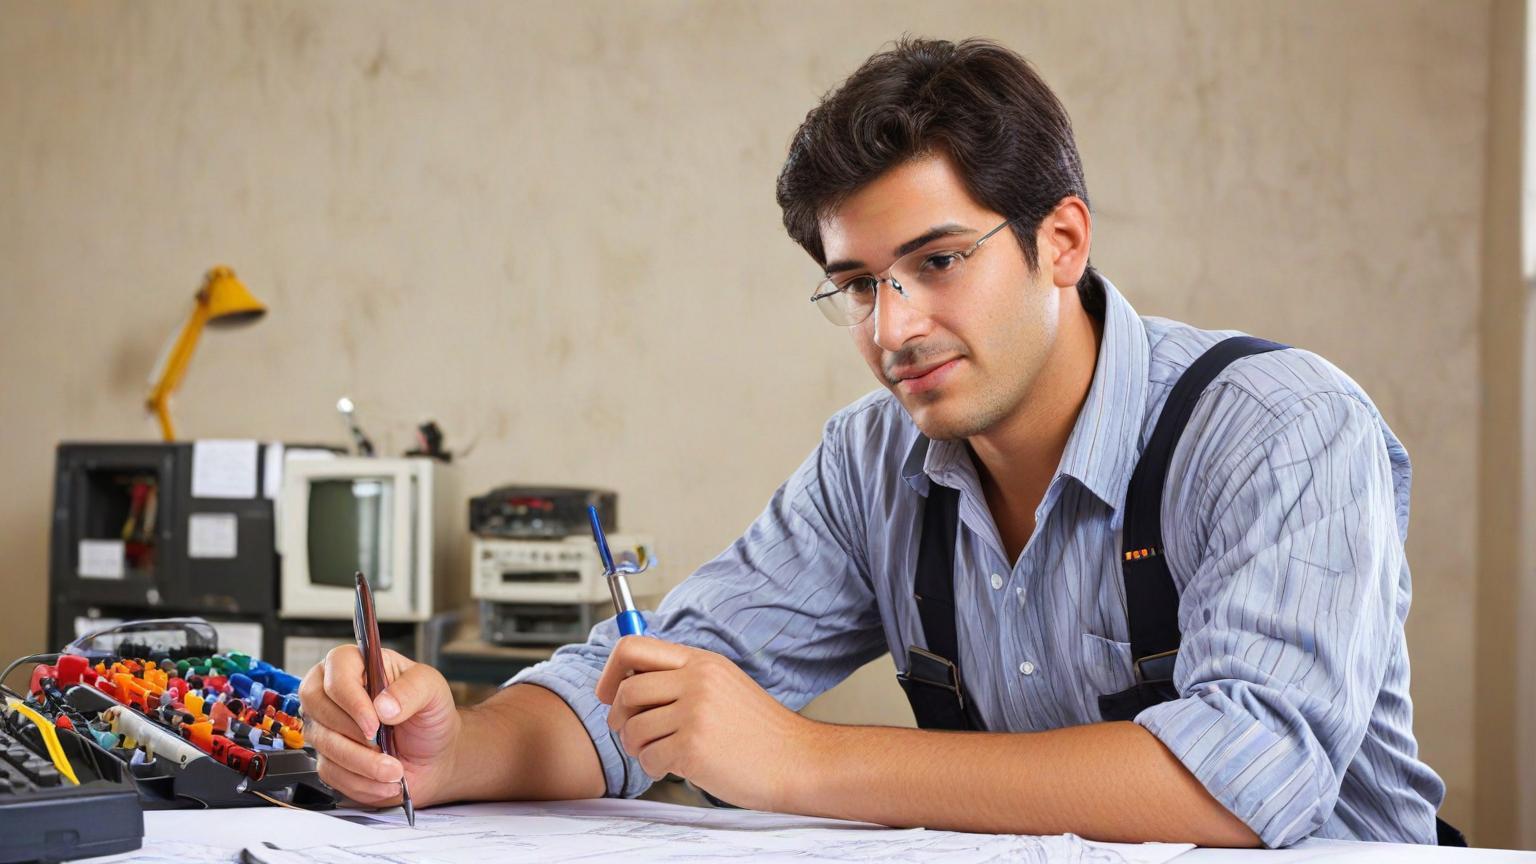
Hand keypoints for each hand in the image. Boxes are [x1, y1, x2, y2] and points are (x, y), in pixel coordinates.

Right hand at [299, 645, 460, 807]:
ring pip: (324, 745)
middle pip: (316, 708)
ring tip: (395, 770)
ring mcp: (325, 726)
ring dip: (362, 764)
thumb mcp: (432, 690)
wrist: (433, 753)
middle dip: (353, 735)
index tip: (375, 724)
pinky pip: (331, 773)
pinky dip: (361, 782)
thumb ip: (412, 690)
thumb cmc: (428, 714)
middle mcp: (332, 692)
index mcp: (355, 664)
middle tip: (384, 747)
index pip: (336, 674)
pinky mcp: (328, 758)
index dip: (352, 701)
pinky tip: (386, 781)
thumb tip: (382, 706)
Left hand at [596, 637, 815, 810]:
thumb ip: (681, 677)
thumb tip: (628, 681)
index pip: (632, 647)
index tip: (607, 693)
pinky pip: (648, 758)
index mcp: (701, 661)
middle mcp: (697, 681)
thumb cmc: (760, 731)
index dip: (609, 671)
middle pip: (626, 691)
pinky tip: (676, 767)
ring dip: (639, 748)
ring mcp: (695, 713)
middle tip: (632, 733)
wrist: (796, 760)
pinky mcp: (694, 747)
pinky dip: (655, 768)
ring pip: (633, 729)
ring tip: (661, 753)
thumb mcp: (723, 685)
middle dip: (619, 718)